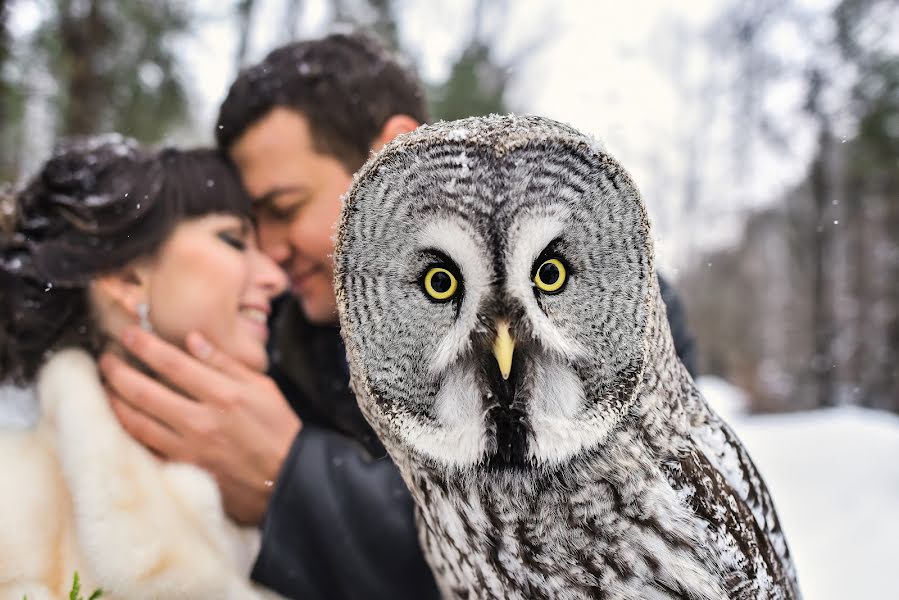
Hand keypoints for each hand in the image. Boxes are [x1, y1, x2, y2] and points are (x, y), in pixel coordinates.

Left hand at [100, 326, 301, 524]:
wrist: (287, 478)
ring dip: (114, 401)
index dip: (144, 345)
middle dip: (116, 372)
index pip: (172, 363)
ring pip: (136, 422)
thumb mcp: (262, 386)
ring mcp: (188, 448)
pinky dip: (128, 432)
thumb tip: (194, 339)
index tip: (127, 334)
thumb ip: (226, 363)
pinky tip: (120, 420)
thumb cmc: (278, 430)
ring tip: (105, 387)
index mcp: (223, 394)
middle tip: (105, 360)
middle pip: (143, 391)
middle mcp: (201, 420)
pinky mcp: (184, 469)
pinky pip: (145, 448)